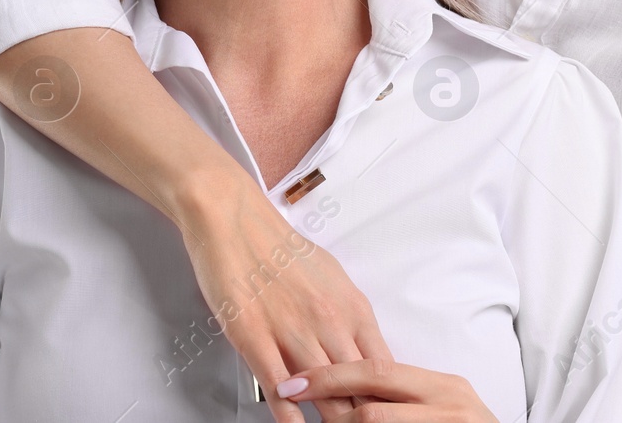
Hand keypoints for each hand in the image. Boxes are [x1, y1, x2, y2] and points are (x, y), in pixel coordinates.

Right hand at [176, 170, 391, 422]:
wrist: (234, 219)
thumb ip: (348, 317)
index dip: (387, 401)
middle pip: (359, 389)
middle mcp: (329, 322)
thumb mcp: (332, 277)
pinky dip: (291, 417)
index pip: (384, 370)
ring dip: (332, 422)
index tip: (386, 415)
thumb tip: (361, 348)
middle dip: (363, 418)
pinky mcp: (255, 338)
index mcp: (353, 308)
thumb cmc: (279, 246)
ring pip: (325, 396)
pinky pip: (280, 390)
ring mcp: (292, 332)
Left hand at [279, 359, 496, 422]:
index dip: (330, 374)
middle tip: (290, 395)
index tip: (293, 381)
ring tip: (317, 422)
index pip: (377, 370)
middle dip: (328, 396)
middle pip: (375, 399)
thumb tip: (346, 389)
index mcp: (444, 387)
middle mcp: (450, 406)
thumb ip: (402, 396)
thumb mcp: (440, 408)